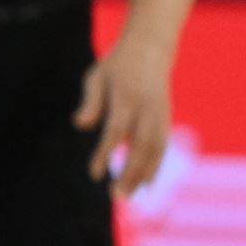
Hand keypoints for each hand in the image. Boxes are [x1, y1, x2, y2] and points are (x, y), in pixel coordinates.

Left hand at [75, 41, 176, 193]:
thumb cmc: (117, 65)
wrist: (151, 48)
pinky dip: (155, 167)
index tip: (95, 175)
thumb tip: (79, 125)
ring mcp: (160, 114)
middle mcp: (147, 108)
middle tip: (117, 196)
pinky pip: (162, 147)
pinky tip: (146, 184)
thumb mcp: (97, 76)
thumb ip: (90, 102)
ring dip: (145, 175)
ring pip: (156, 150)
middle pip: (141, 146)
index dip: (106, 154)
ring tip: (130, 196)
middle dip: (131, 173)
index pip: (116, 131)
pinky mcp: (166, 119)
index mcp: (127, 97)